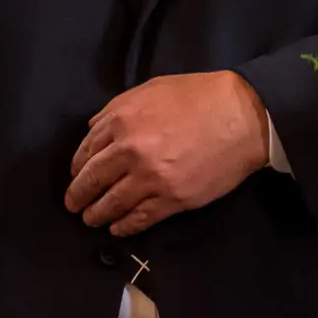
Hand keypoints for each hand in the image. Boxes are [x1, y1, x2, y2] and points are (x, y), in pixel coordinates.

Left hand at [66, 71, 272, 236]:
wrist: (244, 116)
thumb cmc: (200, 96)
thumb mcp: (153, 89)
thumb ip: (117, 108)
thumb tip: (94, 130)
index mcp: (122, 121)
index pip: (86, 151)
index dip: (77, 167)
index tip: (76, 175)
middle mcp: (130, 152)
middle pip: (92, 180)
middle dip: (78, 195)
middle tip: (73, 204)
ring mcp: (151, 179)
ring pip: (112, 204)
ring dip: (97, 215)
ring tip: (92, 220)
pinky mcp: (173, 199)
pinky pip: (140, 218)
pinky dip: (124, 226)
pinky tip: (118, 228)